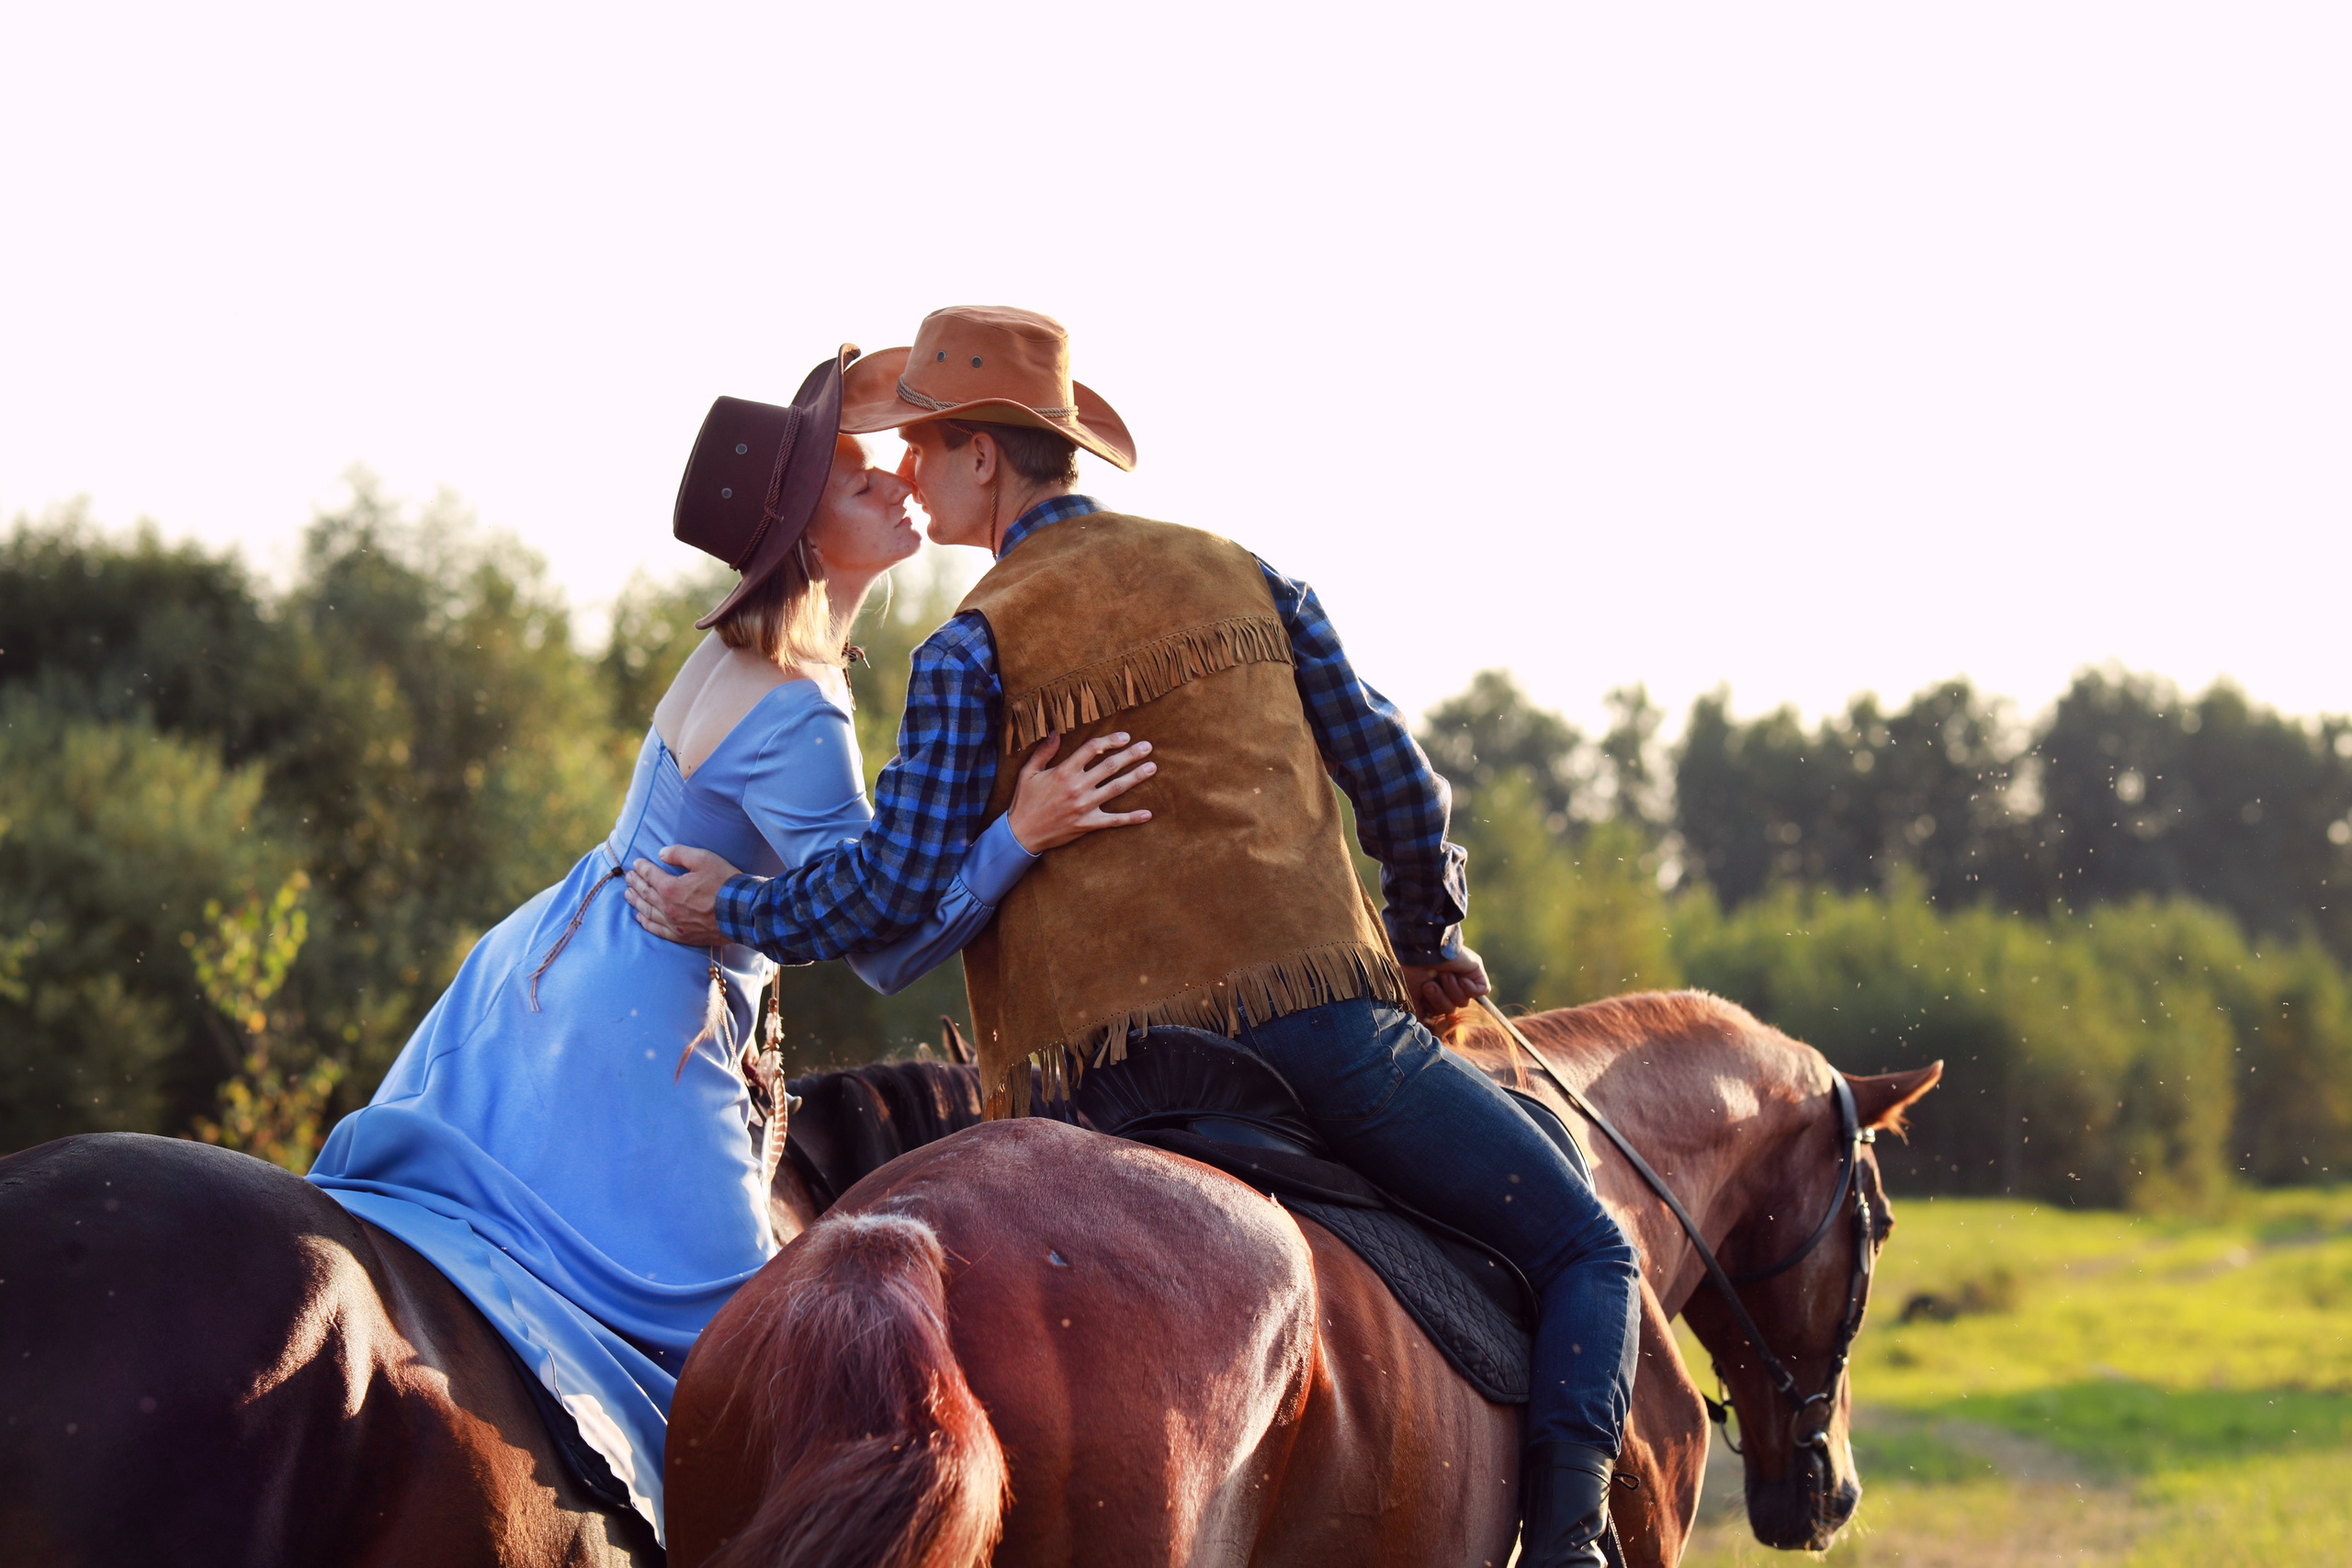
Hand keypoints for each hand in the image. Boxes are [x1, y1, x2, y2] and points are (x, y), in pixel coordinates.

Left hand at [623, 845, 741, 945]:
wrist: (743, 912)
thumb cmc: (725, 883)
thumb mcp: (704, 859)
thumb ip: (679, 853)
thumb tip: (661, 854)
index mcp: (671, 887)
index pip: (650, 875)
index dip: (641, 868)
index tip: (636, 863)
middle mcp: (668, 907)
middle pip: (645, 893)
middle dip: (635, 883)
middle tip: (627, 877)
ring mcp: (674, 924)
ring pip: (648, 912)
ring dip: (636, 902)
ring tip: (627, 895)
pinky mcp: (682, 935)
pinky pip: (658, 930)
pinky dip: (646, 923)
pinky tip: (640, 918)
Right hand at [1004, 731, 1156, 852]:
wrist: (1021, 834)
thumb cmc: (1024, 801)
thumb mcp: (1028, 772)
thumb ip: (1044, 751)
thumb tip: (1056, 731)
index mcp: (1063, 772)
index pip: (1092, 749)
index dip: (1110, 740)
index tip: (1125, 736)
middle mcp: (1077, 787)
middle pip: (1110, 766)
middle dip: (1131, 755)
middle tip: (1147, 747)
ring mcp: (1085, 806)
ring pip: (1116, 788)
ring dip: (1136, 777)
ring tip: (1152, 768)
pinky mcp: (1088, 824)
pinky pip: (1114, 821)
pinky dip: (1131, 818)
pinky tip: (1147, 814)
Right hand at [1400, 946, 1490, 1018]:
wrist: (1421, 950)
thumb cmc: (1411, 969)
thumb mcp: (1411, 995)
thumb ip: (1419, 1012)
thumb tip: (1424, 1027)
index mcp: (1434, 990)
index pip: (1439, 1012)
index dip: (1432, 1008)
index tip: (1422, 996)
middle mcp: (1448, 985)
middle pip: (1451, 1009)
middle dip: (1439, 999)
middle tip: (1430, 983)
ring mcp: (1463, 978)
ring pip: (1464, 1002)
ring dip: (1451, 989)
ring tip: (1443, 974)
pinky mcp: (1475, 972)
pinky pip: (1481, 991)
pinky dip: (1469, 987)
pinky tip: (1459, 977)